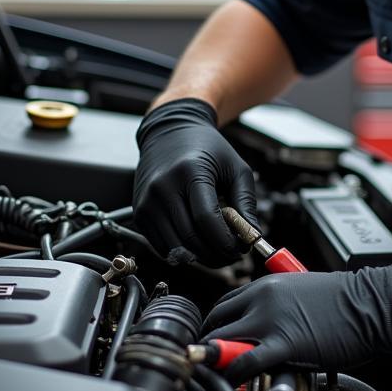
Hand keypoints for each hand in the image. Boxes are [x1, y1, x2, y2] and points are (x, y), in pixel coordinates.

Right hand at [133, 97, 257, 266]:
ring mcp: (147, 202)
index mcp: (190, 172)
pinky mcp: (139, 213)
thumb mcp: (236, 168)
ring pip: (175, 248)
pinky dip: (181, 252)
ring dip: (200, 257)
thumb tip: (252, 237)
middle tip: (231, 254)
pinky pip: (161, 246)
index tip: (239, 249)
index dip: (226, 242)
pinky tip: (195, 241)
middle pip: (190, 238)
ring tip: (216, 248)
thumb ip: (246, 203)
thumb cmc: (207, 148)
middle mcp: (163, 187)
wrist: (170, 133)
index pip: (206, 219)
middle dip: (216, 255)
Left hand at [201, 265, 391, 381]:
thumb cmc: (346, 301)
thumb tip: (265, 327)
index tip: (217, 338)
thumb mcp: (301, 291)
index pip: (225, 304)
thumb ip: (278, 307)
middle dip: (210, 342)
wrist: (371, 305)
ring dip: (215, 359)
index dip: (217, 325)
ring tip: (217, 374)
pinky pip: (245, 362)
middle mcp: (263, 299)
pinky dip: (233, 374)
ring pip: (223, 341)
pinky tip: (234, 383)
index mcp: (267, 285)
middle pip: (218, 321)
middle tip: (212, 360)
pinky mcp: (284, 344)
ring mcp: (271, 321)